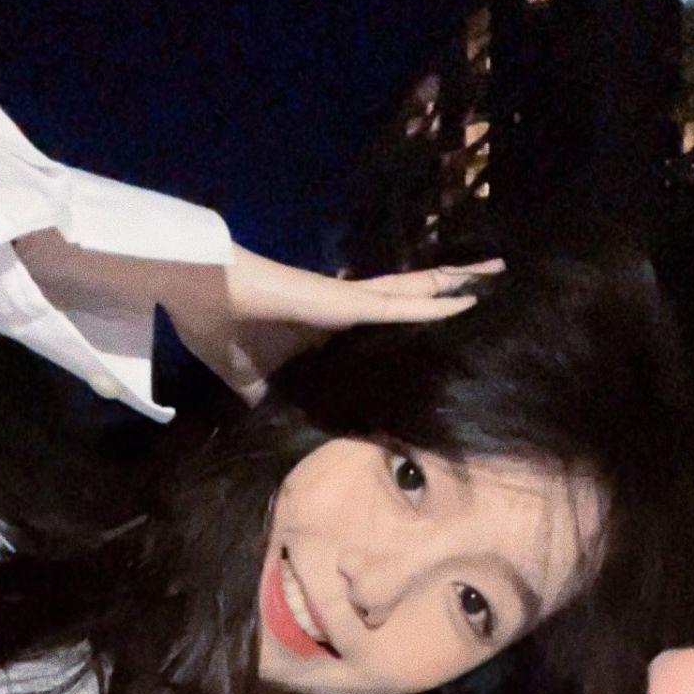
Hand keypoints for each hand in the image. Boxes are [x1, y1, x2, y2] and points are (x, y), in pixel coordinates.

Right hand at [16, 229, 499, 403]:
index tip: (449, 324)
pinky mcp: (339, 300)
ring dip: (455, 286)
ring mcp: (346, 300)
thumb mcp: (246, 378)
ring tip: (496, 274)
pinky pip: (394, 306)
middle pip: (411, 297)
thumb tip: (268, 418)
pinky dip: (428, 307)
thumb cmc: (216, 325)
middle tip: (495, 279)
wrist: (196, 292)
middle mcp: (345, 307)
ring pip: (414, 293)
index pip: (384, 322)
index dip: (416, 316)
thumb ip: (265, 394)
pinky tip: (463, 302)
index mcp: (327, 325)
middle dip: (453, 288)